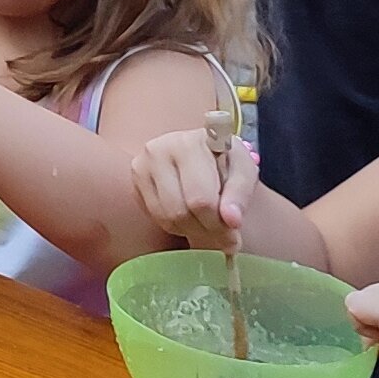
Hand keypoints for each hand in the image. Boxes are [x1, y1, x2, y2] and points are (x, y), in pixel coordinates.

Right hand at [133, 124, 259, 250]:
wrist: (204, 156)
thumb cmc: (225, 163)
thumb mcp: (243, 172)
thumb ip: (240, 195)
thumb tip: (231, 220)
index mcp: (189, 143)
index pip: (200, 198)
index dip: (218, 222)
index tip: (233, 230)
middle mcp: (158, 150)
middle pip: (180, 211)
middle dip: (205, 229)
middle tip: (223, 235)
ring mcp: (141, 166)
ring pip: (166, 218)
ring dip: (191, 229)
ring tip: (207, 223)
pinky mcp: (135, 182)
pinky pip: (155, 217)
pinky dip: (175, 225)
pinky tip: (189, 215)